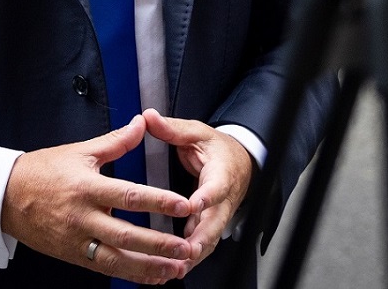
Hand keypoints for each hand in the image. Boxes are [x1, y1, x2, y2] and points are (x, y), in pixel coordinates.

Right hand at [1, 115, 196, 283]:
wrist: (6, 196)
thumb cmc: (42, 171)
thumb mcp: (79, 151)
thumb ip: (115, 141)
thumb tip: (142, 124)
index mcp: (87, 187)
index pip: (129, 195)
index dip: (158, 201)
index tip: (183, 205)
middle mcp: (84, 217)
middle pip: (127, 235)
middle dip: (160, 244)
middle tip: (187, 246)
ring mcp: (78, 240)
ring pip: (118, 260)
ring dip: (149, 267)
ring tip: (176, 268)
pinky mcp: (74, 255)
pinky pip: (106, 269)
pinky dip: (131, 275)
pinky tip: (152, 277)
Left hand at [142, 109, 254, 261]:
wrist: (239, 162)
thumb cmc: (217, 149)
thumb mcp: (197, 132)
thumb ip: (173, 128)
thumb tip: (148, 117)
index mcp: (222, 172)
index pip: (216, 186)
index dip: (207, 197)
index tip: (194, 204)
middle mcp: (223, 198)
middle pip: (216, 221)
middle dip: (202, 237)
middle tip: (187, 250)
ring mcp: (218, 214)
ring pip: (210, 239)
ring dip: (195, 254)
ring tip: (177, 267)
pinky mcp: (211, 225)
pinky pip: (203, 244)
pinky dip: (191, 258)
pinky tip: (173, 269)